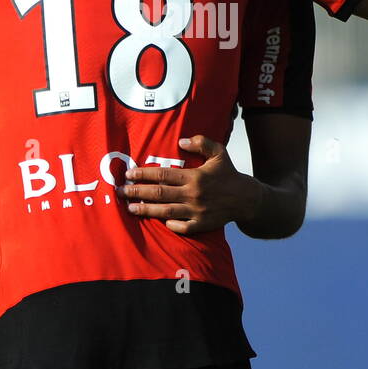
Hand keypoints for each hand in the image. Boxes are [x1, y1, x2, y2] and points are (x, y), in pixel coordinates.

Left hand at [116, 135, 260, 235]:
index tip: (129, 174)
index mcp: (195, 176)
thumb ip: (201, 143)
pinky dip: (168, 224)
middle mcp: (193, 194)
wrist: (246, 199)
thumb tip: (180, 141)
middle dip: (137, 192)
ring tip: (130, 208)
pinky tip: (157, 221)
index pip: (163, 174)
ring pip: (165, 211)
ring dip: (145, 210)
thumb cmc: (228, 174)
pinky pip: (181, 227)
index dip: (144, 174)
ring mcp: (196, 211)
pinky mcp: (201, 225)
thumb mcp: (219, 152)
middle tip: (120, 191)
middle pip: (159, 193)